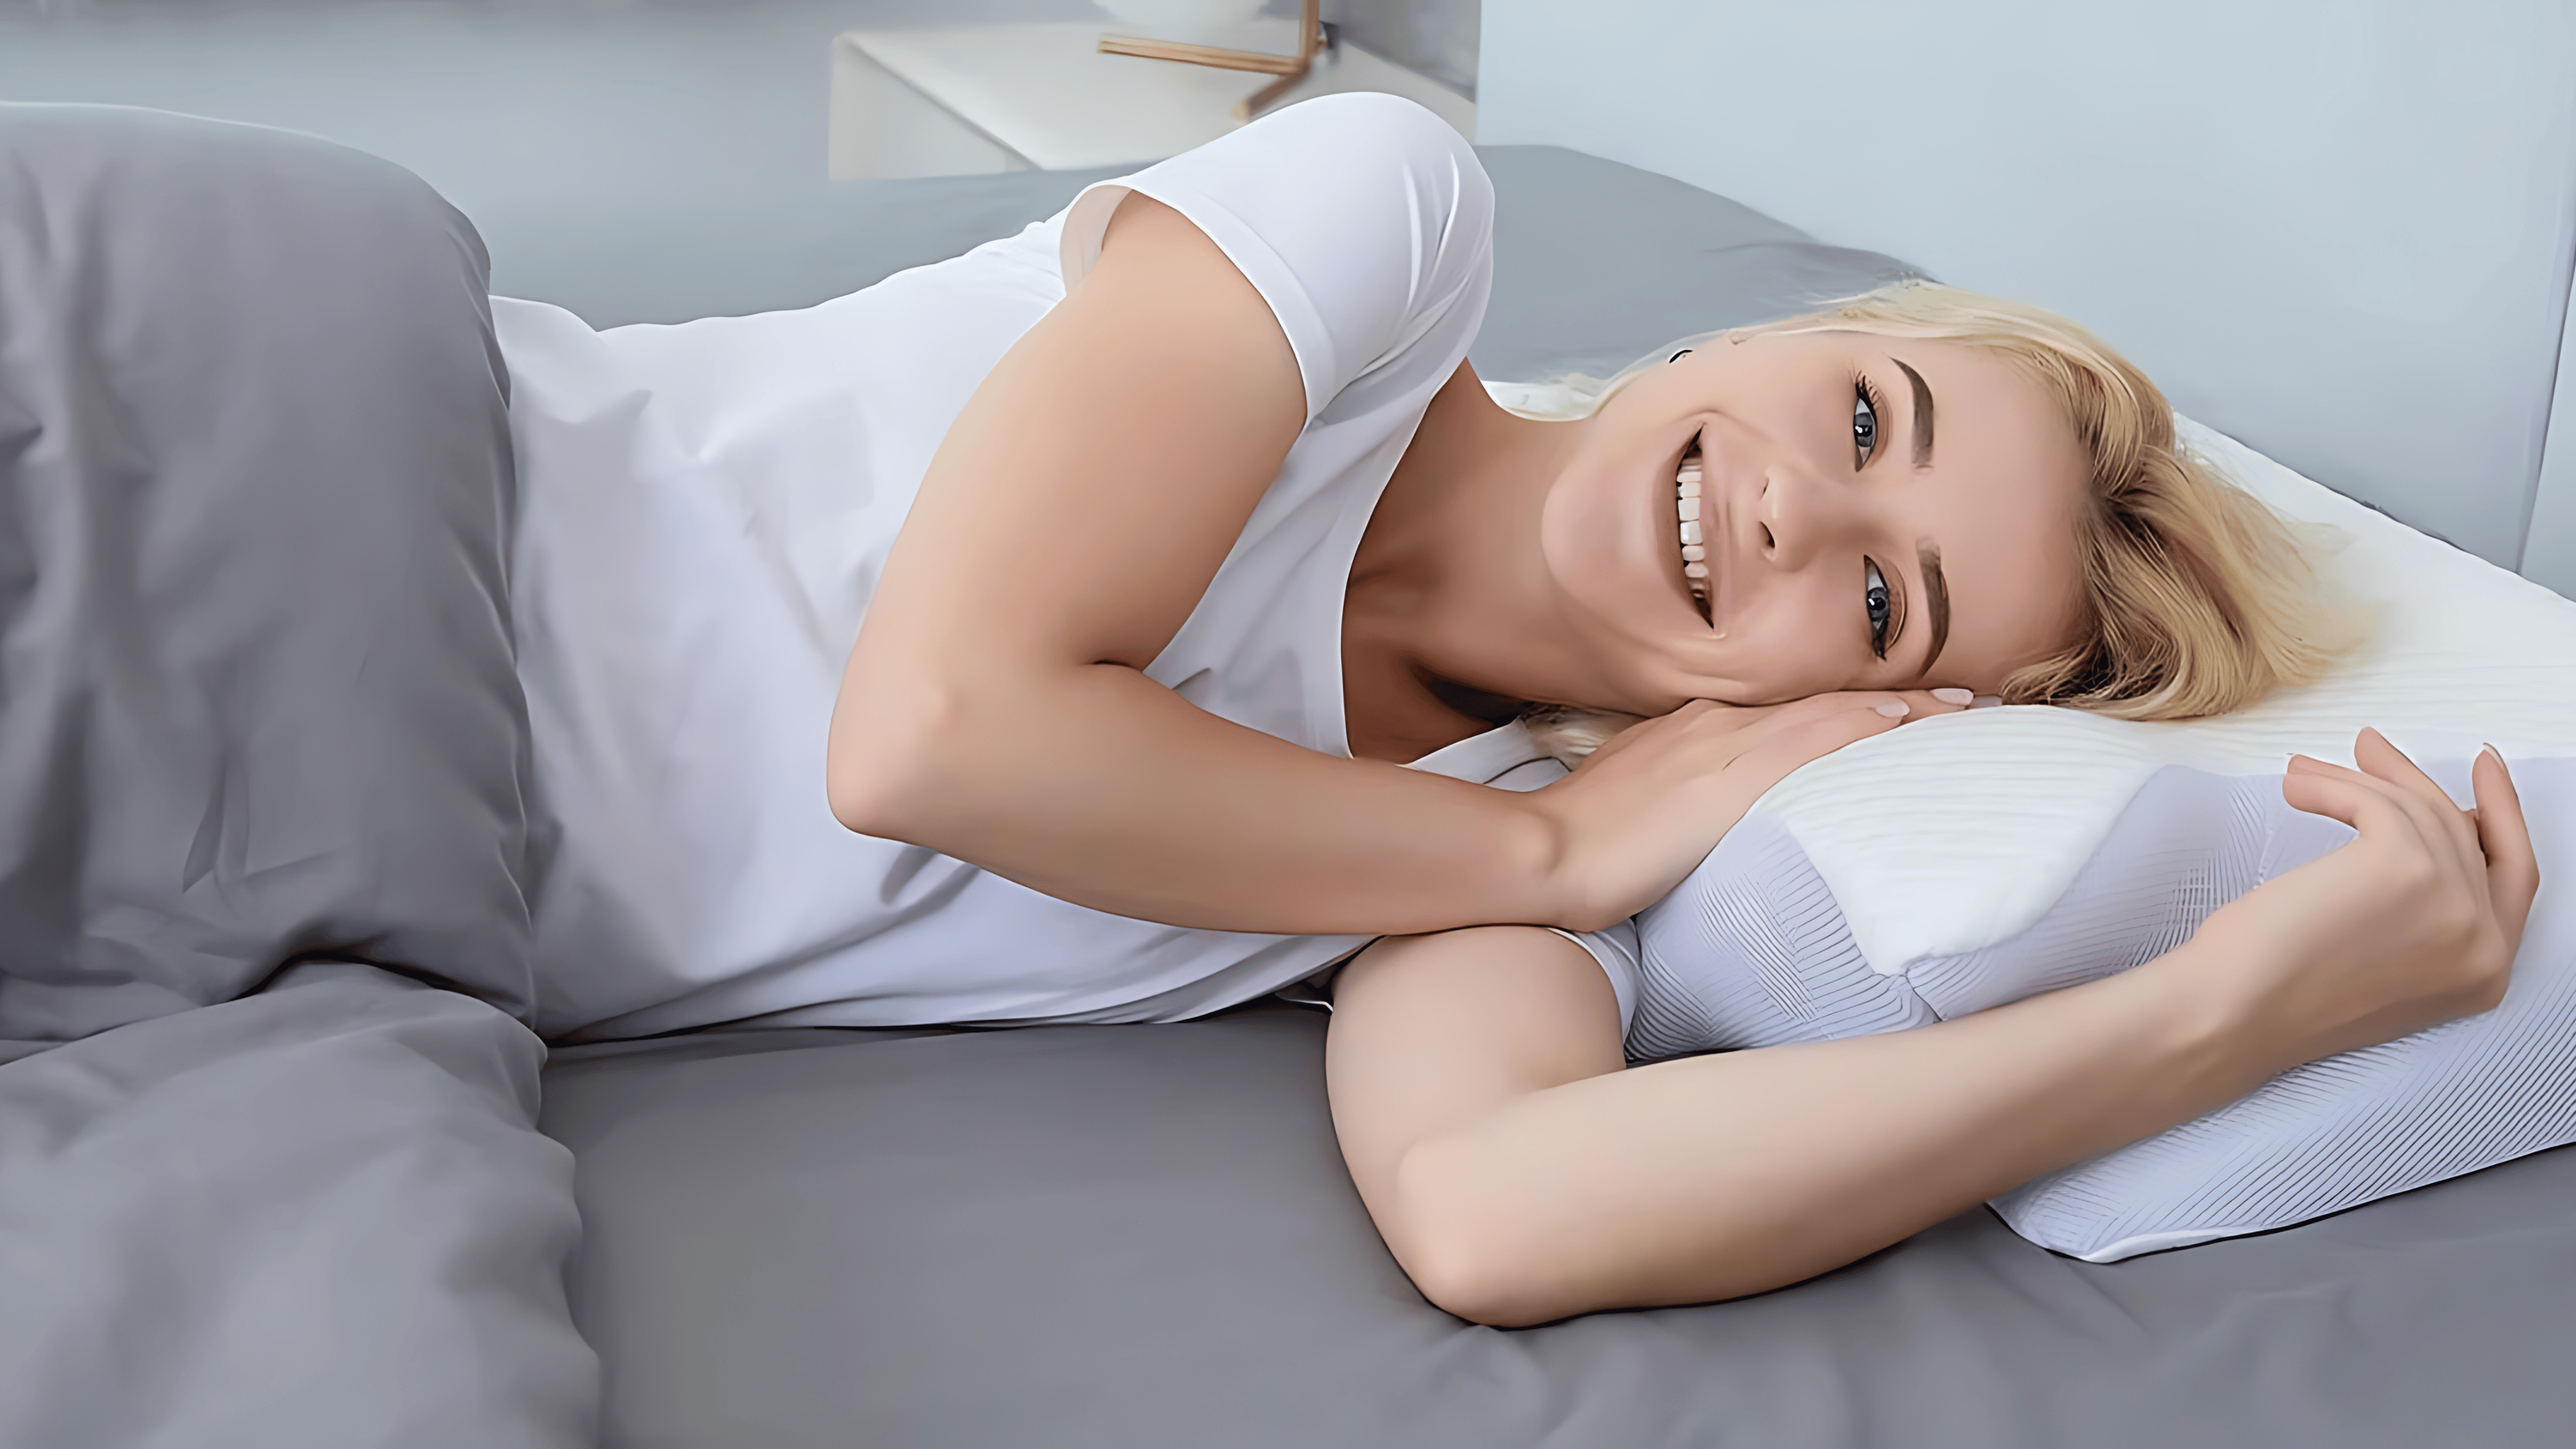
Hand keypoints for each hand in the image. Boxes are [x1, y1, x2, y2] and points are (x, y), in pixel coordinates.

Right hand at [1530, 690, 1969, 931]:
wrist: (1539, 853)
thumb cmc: (1573, 843)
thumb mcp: (1628, 810)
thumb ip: (1672, 803)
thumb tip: (1698, 819)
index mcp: (1689, 732)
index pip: (1791, 715)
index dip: (1852, 711)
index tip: (1906, 710)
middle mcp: (1714, 724)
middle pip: (1824, 704)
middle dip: (1898, 701)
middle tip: (1967, 700)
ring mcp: (1723, 746)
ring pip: (1831, 711)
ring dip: (1904, 707)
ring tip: (1968, 707)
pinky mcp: (1728, 777)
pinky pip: (1812, 740)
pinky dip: (1862, 725)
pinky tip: (1906, 722)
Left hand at [2181, 728, 2538, 1068]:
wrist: (2232, 1016)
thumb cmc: (2278, 992)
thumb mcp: (2382, 956)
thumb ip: (2424, 908)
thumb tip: (2427, 827)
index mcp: (2483, 974)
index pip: (2515, 876)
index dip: (2503, 816)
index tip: (2484, 769)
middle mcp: (2482, 944)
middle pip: (2463, 832)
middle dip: (2412, 782)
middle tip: (2375, 749)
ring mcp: (2451, 905)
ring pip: (2414, 810)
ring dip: (2354, 780)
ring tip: (2305, 773)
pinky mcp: (2403, 867)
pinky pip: (2372, 800)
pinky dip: (2331, 785)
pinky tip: (2299, 787)